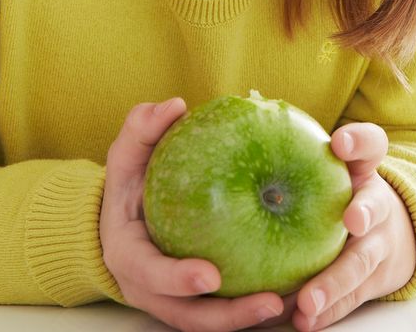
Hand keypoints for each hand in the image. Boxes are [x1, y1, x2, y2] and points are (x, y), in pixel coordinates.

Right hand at [100, 98, 285, 331]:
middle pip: (189, 316)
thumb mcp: (126, 154)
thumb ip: (142, 128)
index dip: (178, 280)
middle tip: (270, 302)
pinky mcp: (195, 303)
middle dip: (230, 316)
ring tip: (292, 303)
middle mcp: (149, 289)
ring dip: (250, 320)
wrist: (123, 217)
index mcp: (128, 255)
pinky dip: (254, 309)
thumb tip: (174, 105)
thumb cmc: (128, 183)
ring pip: (211, 322)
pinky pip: (225, 311)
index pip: (150, 274)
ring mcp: (172, 302)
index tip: (211, 276)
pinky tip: (293, 293)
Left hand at [290, 123, 415, 330]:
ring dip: (335, 283)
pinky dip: (328, 311)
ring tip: (308, 301)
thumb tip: (232, 116)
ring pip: (360, 265)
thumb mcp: (328, 165)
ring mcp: (376, 247)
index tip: (340, 141)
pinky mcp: (370, 282)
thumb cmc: (335, 190)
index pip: (370, 145)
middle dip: (364, 212)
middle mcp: (374, 207)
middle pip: (374, 207)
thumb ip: (294, 148)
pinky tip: (303, 321)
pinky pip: (349, 299)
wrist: (387, 233)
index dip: (359, 141)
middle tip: (351, 220)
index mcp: (362, 171)